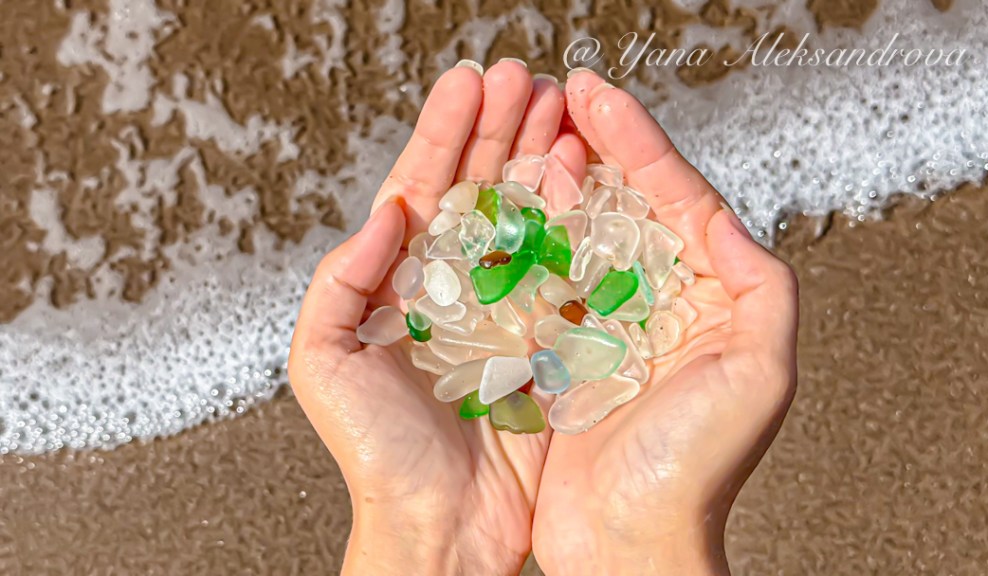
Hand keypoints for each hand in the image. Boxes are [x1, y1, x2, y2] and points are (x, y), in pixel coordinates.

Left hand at [288, 60, 580, 575]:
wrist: (444, 525)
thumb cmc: (376, 454)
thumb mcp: (324, 362)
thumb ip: (340, 279)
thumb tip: (385, 211)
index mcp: (399, 281)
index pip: (423, 186)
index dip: (445, 131)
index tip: (470, 83)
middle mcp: (455, 284)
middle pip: (480, 186)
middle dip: (502, 127)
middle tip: (528, 77)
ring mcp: (504, 305)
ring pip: (527, 214)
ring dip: (543, 158)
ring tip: (562, 111)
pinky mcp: (546, 335)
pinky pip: (565, 265)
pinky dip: (577, 219)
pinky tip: (587, 179)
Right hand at [531, 71, 798, 574]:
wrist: (627, 544)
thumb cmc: (695, 470)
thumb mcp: (760, 373)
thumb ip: (764, 289)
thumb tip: (728, 218)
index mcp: (713, 298)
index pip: (679, 198)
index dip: (640, 141)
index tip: (598, 97)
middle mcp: (663, 303)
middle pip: (628, 203)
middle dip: (598, 145)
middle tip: (562, 96)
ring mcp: (610, 324)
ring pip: (583, 232)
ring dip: (560, 180)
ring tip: (535, 133)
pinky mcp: (564, 351)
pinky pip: (545, 279)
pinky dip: (528, 238)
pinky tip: (510, 205)